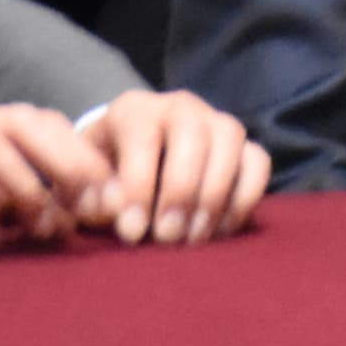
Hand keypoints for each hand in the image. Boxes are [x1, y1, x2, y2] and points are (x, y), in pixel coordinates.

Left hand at [81, 87, 270, 245]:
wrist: (131, 164)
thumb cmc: (106, 177)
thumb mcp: (86, 182)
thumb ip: (89, 196)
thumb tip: (112, 210)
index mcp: (134, 110)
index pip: (142, 136)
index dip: (138, 186)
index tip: (131, 233)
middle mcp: (179, 106)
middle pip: (191, 137)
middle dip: (180, 193)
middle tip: (166, 238)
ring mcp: (216, 121)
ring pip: (229, 142)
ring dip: (213, 196)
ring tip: (192, 238)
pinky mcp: (244, 146)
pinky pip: (258, 162)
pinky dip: (244, 198)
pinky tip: (220, 230)